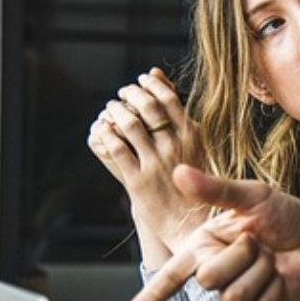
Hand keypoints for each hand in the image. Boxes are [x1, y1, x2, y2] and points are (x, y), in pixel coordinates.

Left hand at [86, 68, 204, 250]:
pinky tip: (103, 129)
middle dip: (131, 93)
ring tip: (111, 108)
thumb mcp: (196, 146)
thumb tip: (158, 76)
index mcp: (193, 137)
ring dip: (115, 111)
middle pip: (147, 107)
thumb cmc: (195, 183)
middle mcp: (175, 148)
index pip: (169, 98)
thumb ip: (179, 114)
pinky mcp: (138, 181)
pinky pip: (117, 149)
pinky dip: (106, 134)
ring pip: (130, 125)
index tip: (141, 80)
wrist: (191, 224)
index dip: (151, 85)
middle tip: (123, 92)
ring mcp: (156, 164)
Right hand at [122, 165, 299, 300]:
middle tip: (259, 242)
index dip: (148, 300)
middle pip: (208, 279)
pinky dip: (274, 289)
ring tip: (271, 258)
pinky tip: (281, 277)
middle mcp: (214, 272)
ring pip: (234, 295)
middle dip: (240, 255)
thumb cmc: (286, 214)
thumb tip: (178, 172)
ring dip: (261, 271)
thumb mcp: (252, 196)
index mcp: (203, 246)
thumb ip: (215, 189)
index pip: (170, 276)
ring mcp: (235, 296)